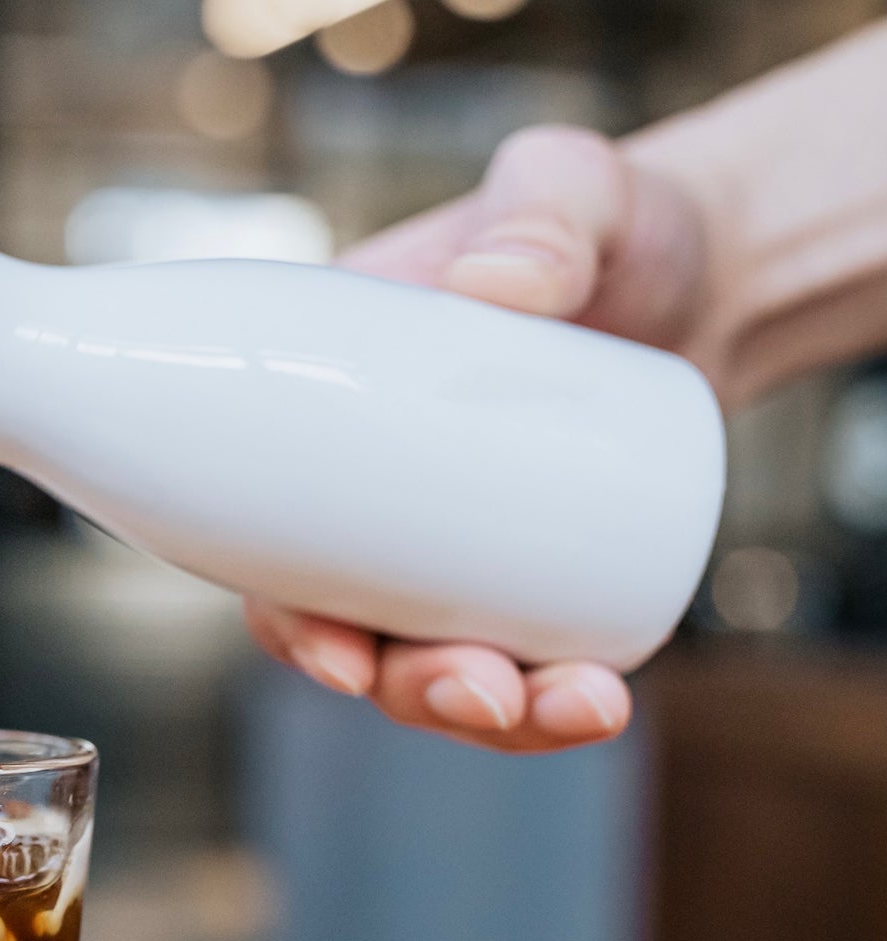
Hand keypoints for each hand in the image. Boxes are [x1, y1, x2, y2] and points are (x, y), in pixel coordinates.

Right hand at [249, 125, 712, 751]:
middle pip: (356, 638)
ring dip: (489, 718)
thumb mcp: (568, 187)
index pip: (273, 552)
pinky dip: (554, 706)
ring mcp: (455, 553)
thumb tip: (498, 287)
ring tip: (580, 707)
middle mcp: (375, 506)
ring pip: (439, 670)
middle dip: (411, 692)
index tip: (339, 655)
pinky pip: (524, 668)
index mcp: (328, 422)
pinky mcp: (533, 581)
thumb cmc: (602, 222)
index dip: (292, 624)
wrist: (703, 270)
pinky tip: (601, 702)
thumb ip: (541, 210)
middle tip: (481, 690)